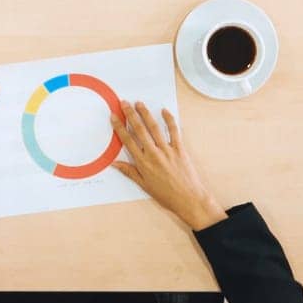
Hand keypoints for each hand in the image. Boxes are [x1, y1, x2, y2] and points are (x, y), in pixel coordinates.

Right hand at [110, 102, 224, 229]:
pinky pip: (174, 131)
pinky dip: (169, 120)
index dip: (119, 127)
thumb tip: (115, 164)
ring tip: (139, 104)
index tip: (114, 117)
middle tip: (124, 103)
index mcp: (143, 163)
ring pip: (154, 128)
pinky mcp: (179, 149)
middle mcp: (154, 154)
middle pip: (139, 130)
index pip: (128, 141)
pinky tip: (164, 111)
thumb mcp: (144, 185)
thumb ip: (130, 172)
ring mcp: (167, 150)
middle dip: (130, 114)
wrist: (189, 199)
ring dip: (146, 114)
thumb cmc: (167, 195)